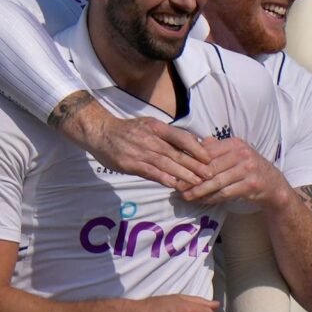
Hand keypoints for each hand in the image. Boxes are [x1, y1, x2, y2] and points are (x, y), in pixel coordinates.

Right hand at [55, 95, 212, 188]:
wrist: (101, 133)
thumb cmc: (129, 131)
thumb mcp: (149, 126)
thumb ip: (168, 136)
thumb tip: (192, 143)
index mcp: (157, 127)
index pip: (182, 137)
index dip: (197, 148)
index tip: (208, 158)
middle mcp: (150, 138)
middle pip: (177, 153)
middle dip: (195, 165)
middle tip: (210, 174)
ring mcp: (140, 152)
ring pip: (167, 164)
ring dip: (184, 175)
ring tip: (197, 182)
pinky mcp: (131, 164)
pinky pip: (151, 172)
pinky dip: (164, 178)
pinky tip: (175, 185)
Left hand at [180, 137, 287, 207]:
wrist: (273, 184)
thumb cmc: (248, 168)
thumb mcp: (235, 154)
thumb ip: (216, 149)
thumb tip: (194, 143)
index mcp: (235, 143)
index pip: (208, 152)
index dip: (191, 162)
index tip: (177, 170)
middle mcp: (242, 153)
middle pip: (211, 167)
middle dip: (192, 178)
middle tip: (177, 186)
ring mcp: (248, 169)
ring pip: (216, 182)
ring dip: (199, 191)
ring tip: (186, 196)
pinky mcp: (251, 185)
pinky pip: (225, 193)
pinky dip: (212, 198)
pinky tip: (202, 201)